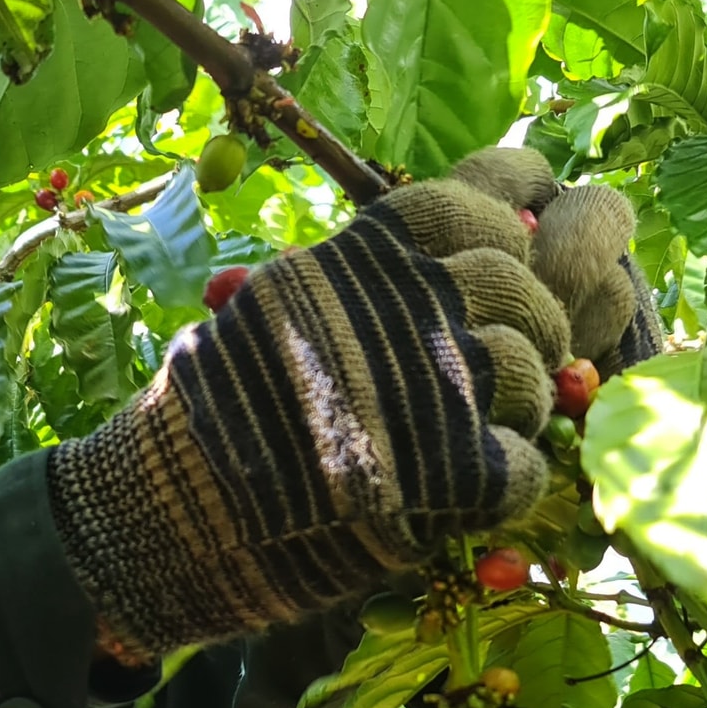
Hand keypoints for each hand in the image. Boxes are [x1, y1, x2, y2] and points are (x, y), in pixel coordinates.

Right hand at [48, 149, 640, 662]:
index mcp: (369, 255)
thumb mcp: (274, 307)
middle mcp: (414, 306)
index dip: (518, 216)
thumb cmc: (207, 407)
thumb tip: (437, 253)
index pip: (490, 199)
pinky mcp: (463, 477)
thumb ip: (355, 280)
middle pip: (526, 289)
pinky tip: (466, 490)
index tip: (526, 234)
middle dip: (530, 323)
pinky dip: (506, 481)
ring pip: (534, 375)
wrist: (172, 508)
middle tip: (512, 355)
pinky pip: (528, 465)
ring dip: (519, 405)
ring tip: (482, 428)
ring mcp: (444, 390)